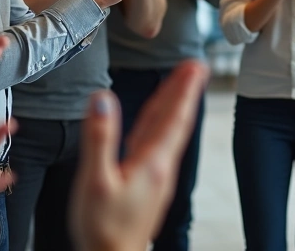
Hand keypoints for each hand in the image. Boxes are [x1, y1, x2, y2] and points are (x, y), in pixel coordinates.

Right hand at [71, 61, 209, 250]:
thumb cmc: (103, 229)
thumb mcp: (96, 182)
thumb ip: (100, 139)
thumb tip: (102, 99)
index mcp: (153, 163)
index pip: (173, 117)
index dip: (184, 89)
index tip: (197, 66)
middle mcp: (158, 167)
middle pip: (174, 121)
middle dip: (183, 91)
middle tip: (196, 66)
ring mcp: (153, 176)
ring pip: (165, 132)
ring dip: (172, 105)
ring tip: (179, 84)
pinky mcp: (144, 185)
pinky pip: (153, 145)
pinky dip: (156, 125)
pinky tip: (151, 121)